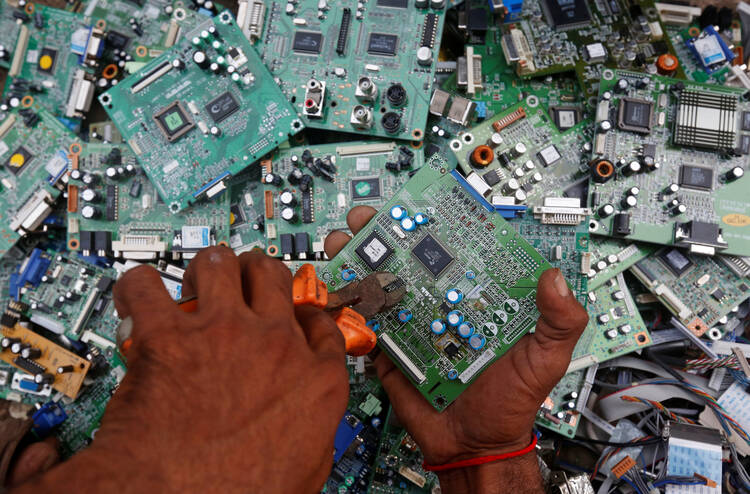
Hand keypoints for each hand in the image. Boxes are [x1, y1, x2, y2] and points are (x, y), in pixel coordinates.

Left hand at [14, 247, 348, 493]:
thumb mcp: (306, 471)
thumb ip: (315, 433)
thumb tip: (312, 429)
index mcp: (314, 379)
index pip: (321, 325)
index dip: (305, 312)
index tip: (293, 312)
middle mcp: (274, 344)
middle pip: (273, 277)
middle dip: (257, 272)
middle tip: (242, 279)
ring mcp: (223, 332)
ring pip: (220, 263)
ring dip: (207, 267)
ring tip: (194, 280)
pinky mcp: (168, 335)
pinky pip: (147, 286)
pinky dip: (138, 287)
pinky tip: (137, 296)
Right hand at [326, 207, 587, 490]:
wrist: (473, 446)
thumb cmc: (511, 404)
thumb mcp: (544, 360)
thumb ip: (558, 322)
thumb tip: (555, 278)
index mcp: (476, 300)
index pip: (457, 253)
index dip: (435, 226)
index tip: (416, 205)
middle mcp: (443, 305)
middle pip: (411, 261)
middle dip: (383, 235)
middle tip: (364, 218)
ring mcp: (414, 326)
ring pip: (383, 286)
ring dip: (359, 262)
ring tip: (341, 244)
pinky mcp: (391, 351)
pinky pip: (368, 326)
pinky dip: (350, 307)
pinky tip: (336, 288)